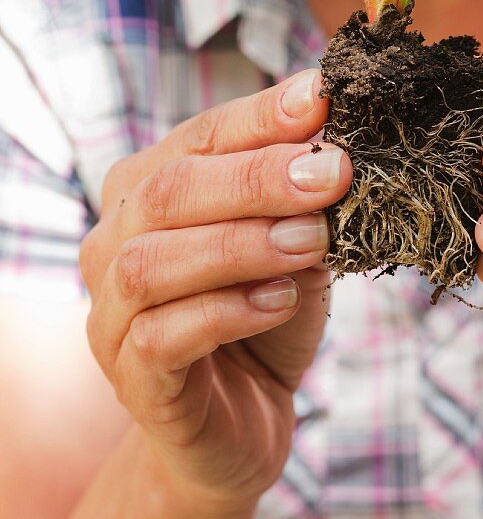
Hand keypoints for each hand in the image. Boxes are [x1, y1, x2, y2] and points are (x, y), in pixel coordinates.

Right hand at [79, 69, 351, 510]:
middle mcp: (114, 239)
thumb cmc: (266, 310)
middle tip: (332, 174)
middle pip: (171, 189)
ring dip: (243, 244)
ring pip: (154, 261)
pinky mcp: (129, 376)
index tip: (323, 98)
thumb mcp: (294, 238)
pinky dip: (227, 311)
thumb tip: (336, 129)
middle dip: (257, 177)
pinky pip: (161, 336)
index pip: (202, 135)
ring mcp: (111, 310)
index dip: (262, 116)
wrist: (242, 420)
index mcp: (147, 187)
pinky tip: (280, 301)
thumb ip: (302, 191)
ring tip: (314, 242)